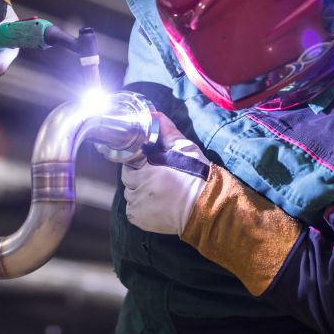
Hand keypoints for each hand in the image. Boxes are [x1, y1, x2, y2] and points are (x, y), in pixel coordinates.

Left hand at [122, 113, 210, 234]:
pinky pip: (131, 210)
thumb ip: (167, 131)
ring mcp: (138, 205)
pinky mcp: (139, 219)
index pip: (130, 159)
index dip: (139, 159)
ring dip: (138, 191)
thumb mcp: (185, 148)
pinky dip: (139, 206)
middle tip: (155, 176)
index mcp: (147, 168)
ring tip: (157, 191)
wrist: (206, 206)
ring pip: (129, 194)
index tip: (149, 162)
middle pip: (127, 177)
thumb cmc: (197, 176)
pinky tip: (155, 203)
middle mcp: (139, 187)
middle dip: (138, 174)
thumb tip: (154, 114)